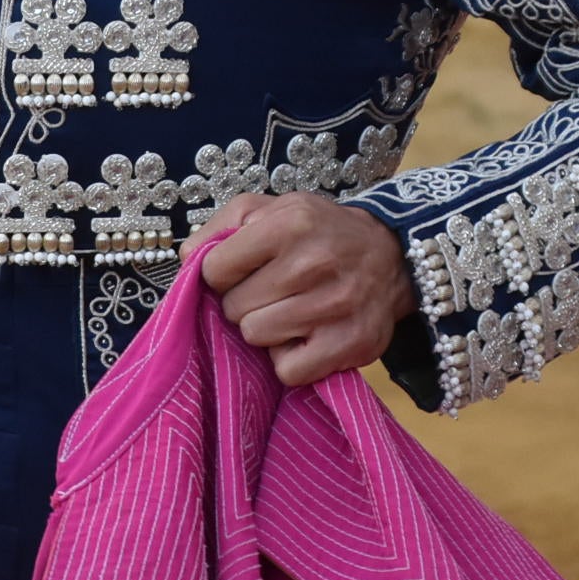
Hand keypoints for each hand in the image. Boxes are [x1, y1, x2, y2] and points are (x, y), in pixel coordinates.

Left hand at [188, 192, 417, 387]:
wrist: (390, 257)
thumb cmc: (319, 233)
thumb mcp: (272, 209)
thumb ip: (221, 228)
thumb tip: (188, 260)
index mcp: (290, 223)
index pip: (215, 269)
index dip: (221, 274)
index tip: (241, 271)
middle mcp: (313, 262)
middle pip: (235, 308)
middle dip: (245, 302)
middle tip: (271, 291)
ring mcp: (334, 307)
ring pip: (256, 337)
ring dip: (266, 329)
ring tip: (289, 311)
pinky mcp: (349, 345)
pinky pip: (287, 370)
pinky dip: (290, 359)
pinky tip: (304, 336)